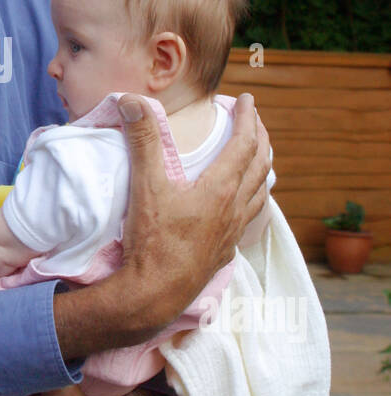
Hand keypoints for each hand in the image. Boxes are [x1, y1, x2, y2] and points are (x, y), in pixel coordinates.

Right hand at [120, 91, 268, 313]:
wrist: (155, 294)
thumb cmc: (152, 241)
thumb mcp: (145, 186)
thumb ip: (143, 141)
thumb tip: (133, 101)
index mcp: (220, 189)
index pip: (244, 144)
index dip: (247, 118)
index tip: (246, 100)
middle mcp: (234, 209)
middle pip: (260, 166)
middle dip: (261, 138)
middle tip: (255, 121)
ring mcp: (232, 233)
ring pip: (260, 194)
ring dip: (262, 170)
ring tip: (257, 158)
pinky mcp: (224, 252)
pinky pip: (249, 219)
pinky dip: (251, 201)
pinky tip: (240, 206)